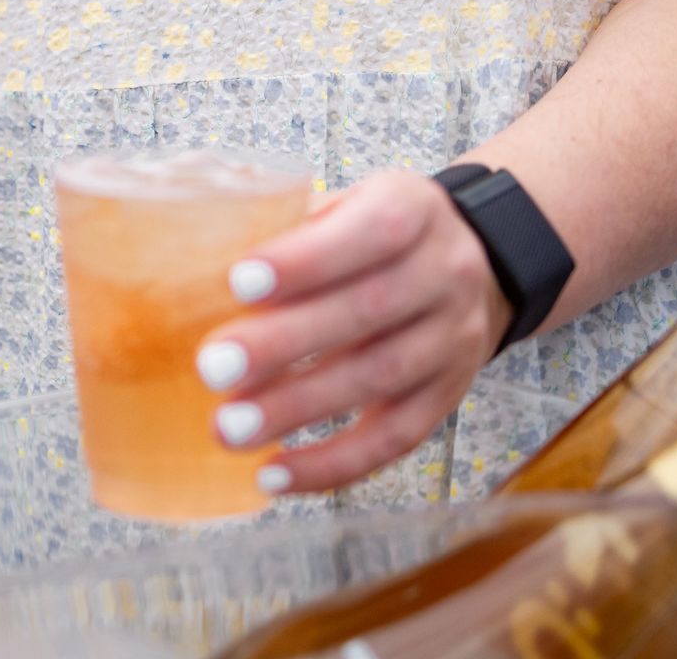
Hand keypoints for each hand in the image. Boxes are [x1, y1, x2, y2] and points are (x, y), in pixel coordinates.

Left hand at [194, 170, 511, 493]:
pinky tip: (275, 474)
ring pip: (380, 378)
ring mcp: (453, 340)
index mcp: (412, 211)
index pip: (369, 231)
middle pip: (367, 312)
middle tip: (213, 369)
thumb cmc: (377, 233)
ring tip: (229, 429)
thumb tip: (194, 262)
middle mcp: (443, 274)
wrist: (482, 262)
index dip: (305, 261)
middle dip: (284, 345)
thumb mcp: (350, 203)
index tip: (237, 284)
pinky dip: (334, 463)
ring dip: (298, 410)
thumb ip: (292, 227)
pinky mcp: (448, 396)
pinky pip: (397, 438)